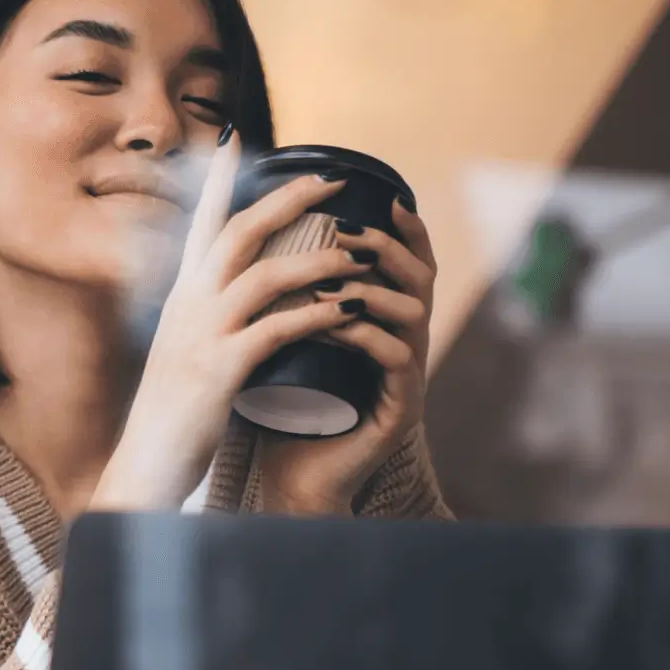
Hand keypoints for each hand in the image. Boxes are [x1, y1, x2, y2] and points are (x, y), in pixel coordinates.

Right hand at [91, 128, 379, 511]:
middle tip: (331, 181)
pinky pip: (278, 328)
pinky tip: (348, 309)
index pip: (201, 223)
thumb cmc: (171, 413)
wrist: (145, 463)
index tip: (238, 137)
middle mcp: (188, 304)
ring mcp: (203, 334)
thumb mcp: (183, 351)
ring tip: (357, 253)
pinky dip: (317, 314)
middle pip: (238, 231)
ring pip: (264, 275)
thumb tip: (236, 299)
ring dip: (316, 259)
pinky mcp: (221, 369)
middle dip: (287, 200)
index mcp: (181, 297)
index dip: (219, 179)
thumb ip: (207, 320)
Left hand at [255, 197, 437, 514]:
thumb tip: (247, 232)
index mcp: (383, 323)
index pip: (404, 263)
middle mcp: (404, 343)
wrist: (290, 474)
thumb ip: (285, 294)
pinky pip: (396, 360)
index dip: (401, 228)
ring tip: (332, 278)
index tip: (382, 194)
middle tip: (345, 230)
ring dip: (373, 288)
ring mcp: (407, 377)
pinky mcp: (399, 409)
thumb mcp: (283, 337)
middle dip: (386, 248)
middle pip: (421, 278)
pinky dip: (366, 334)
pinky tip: (336, 322)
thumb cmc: (282, 404)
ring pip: (415, 314)